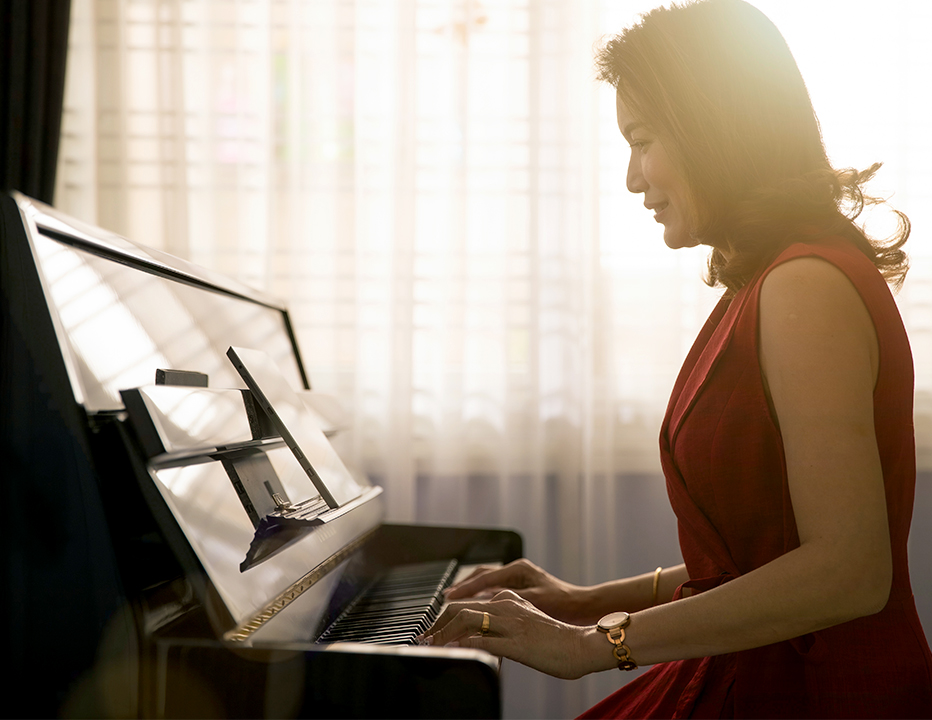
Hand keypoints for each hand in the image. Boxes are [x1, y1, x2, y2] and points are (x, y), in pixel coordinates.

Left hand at [421, 590, 601, 679]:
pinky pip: (481, 641)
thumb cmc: (558, 641)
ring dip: (442, 633)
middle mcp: (507, 605)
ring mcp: (510, 622)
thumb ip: (506, 625)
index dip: (446, 615)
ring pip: (465, 619)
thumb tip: (485, 638)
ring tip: (430, 646)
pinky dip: (460, 646)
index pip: (469, 602)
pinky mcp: (515, 642)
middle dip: (437, 623)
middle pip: (461, 607)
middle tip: (424, 638)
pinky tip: (450, 652)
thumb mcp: (527, 625)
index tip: (433, 630)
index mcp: (509, 598)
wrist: (583, 646)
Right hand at [445, 559, 588, 623]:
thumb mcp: (535, 603)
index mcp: (518, 570)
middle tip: (446, 598)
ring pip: (488, 581)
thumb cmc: (564, 605)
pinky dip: (483, 597)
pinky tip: (476, 607)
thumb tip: (481, 610)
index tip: (448, 598)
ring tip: (455, 601)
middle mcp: (517, 571)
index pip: (484, 578)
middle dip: (463, 586)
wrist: (584, 607)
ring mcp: (519, 579)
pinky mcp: (521, 588)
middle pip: (482, 575)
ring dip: (471, 591)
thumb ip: (508, 604)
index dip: (464, 589)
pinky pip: (495, 589)